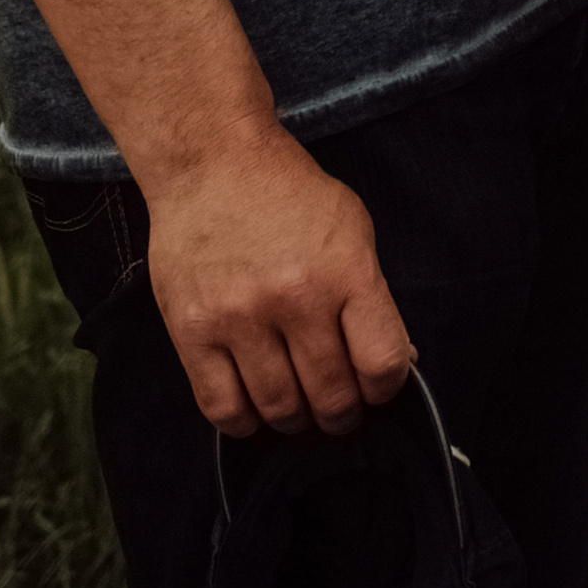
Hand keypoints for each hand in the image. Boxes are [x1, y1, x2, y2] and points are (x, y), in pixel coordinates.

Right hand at [146, 120, 414, 438]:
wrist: (214, 164)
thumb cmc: (288, 194)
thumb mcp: (353, 227)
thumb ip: (371, 296)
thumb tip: (394, 359)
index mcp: (345, 271)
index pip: (382, 362)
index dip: (386, 389)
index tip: (378, 388)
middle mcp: (295, 298)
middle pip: (331, 395)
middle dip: (342, 414)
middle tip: (338, 410)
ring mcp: (240, 318)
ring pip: (279, 408)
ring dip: (296, 421)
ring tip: (300, 410)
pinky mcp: (192, 332)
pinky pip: (222, 408)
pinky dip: (245, 423)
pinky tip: (256, 409)